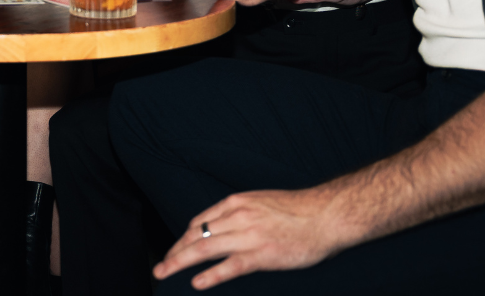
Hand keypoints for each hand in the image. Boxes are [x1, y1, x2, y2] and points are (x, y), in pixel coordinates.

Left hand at [154, 187, 348, 288]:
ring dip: (181, 262)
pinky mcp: (261, 255)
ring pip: (205, 249)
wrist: (324, 214)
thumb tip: (224, 227)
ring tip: (166, 273)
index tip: (174, 250)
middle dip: (175, 252)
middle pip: (196, 235)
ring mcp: (248, 235)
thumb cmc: (296, 210)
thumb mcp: (260, 202)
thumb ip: (241, 213)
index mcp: (236, 203)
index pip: (200, 222)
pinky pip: (230, 266)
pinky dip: (211, 275)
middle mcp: (236, 217)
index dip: (183, 238)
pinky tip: (197, 283)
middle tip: (160, 267)